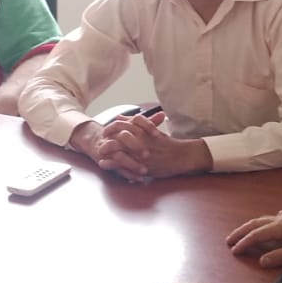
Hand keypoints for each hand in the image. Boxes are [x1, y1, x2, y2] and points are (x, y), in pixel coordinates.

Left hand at [80, 112, 209, 181]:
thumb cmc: (168, 144)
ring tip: (99, 152)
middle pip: (117, 135)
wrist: (182, 156)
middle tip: (102, 140)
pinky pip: (123, 164)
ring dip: (106, 150)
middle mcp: (141, 140)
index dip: (112, 127)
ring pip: (118, 149)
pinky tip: (103, 164)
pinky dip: (111, 164)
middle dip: (107, 137)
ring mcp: (140, 153)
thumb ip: (137, 124)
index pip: (123, 124)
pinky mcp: (141, 165)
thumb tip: (120, 117)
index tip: (106, 130)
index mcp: (143, 130)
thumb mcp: (152, 131)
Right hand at [227, 211, 281, 266]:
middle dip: (241, 232)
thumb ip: (280, 257)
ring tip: (242, 233)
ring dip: (251, 227)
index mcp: (281, 228)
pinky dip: (264, 223)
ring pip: (263, 220)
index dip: (244, 243)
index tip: (234, 250)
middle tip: (229, 240)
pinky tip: (269, 224)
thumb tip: (261, 260)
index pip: (257, 235)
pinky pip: (273, 218)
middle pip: (256, 224)